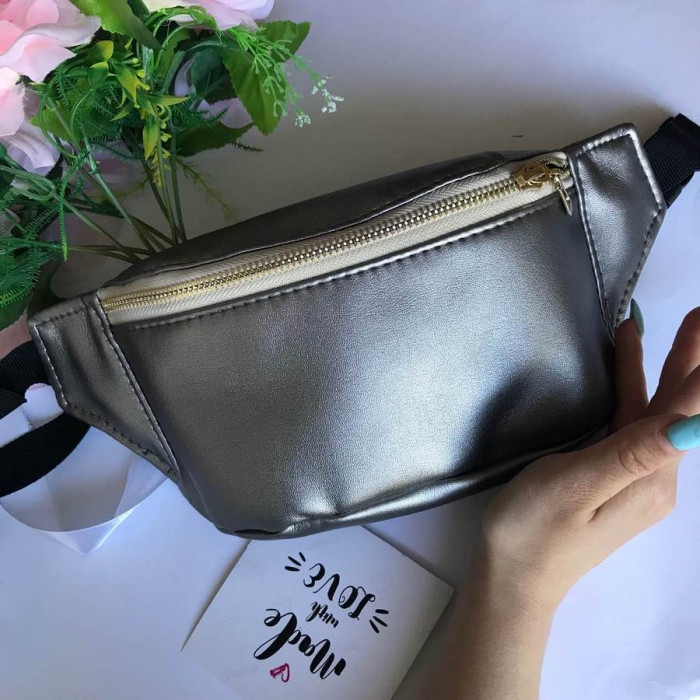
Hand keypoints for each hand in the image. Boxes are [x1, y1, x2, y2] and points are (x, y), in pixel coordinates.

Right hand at [479, 305, 699, 611]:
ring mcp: (635, 481)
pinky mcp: (614, 482)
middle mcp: (654, 478)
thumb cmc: (534, 530)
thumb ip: (632, 453)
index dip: (695, 364)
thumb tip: (694, 427)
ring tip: (658, 329)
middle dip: (686, 359)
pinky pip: (632, 428)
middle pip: (675, 409)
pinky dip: (631, 393)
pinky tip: (624, 379)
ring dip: (658, 370)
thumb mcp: (578, 486)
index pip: (684, 410)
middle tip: (695, 315)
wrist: (513, 580)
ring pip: (652, 415)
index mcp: (650, 476)